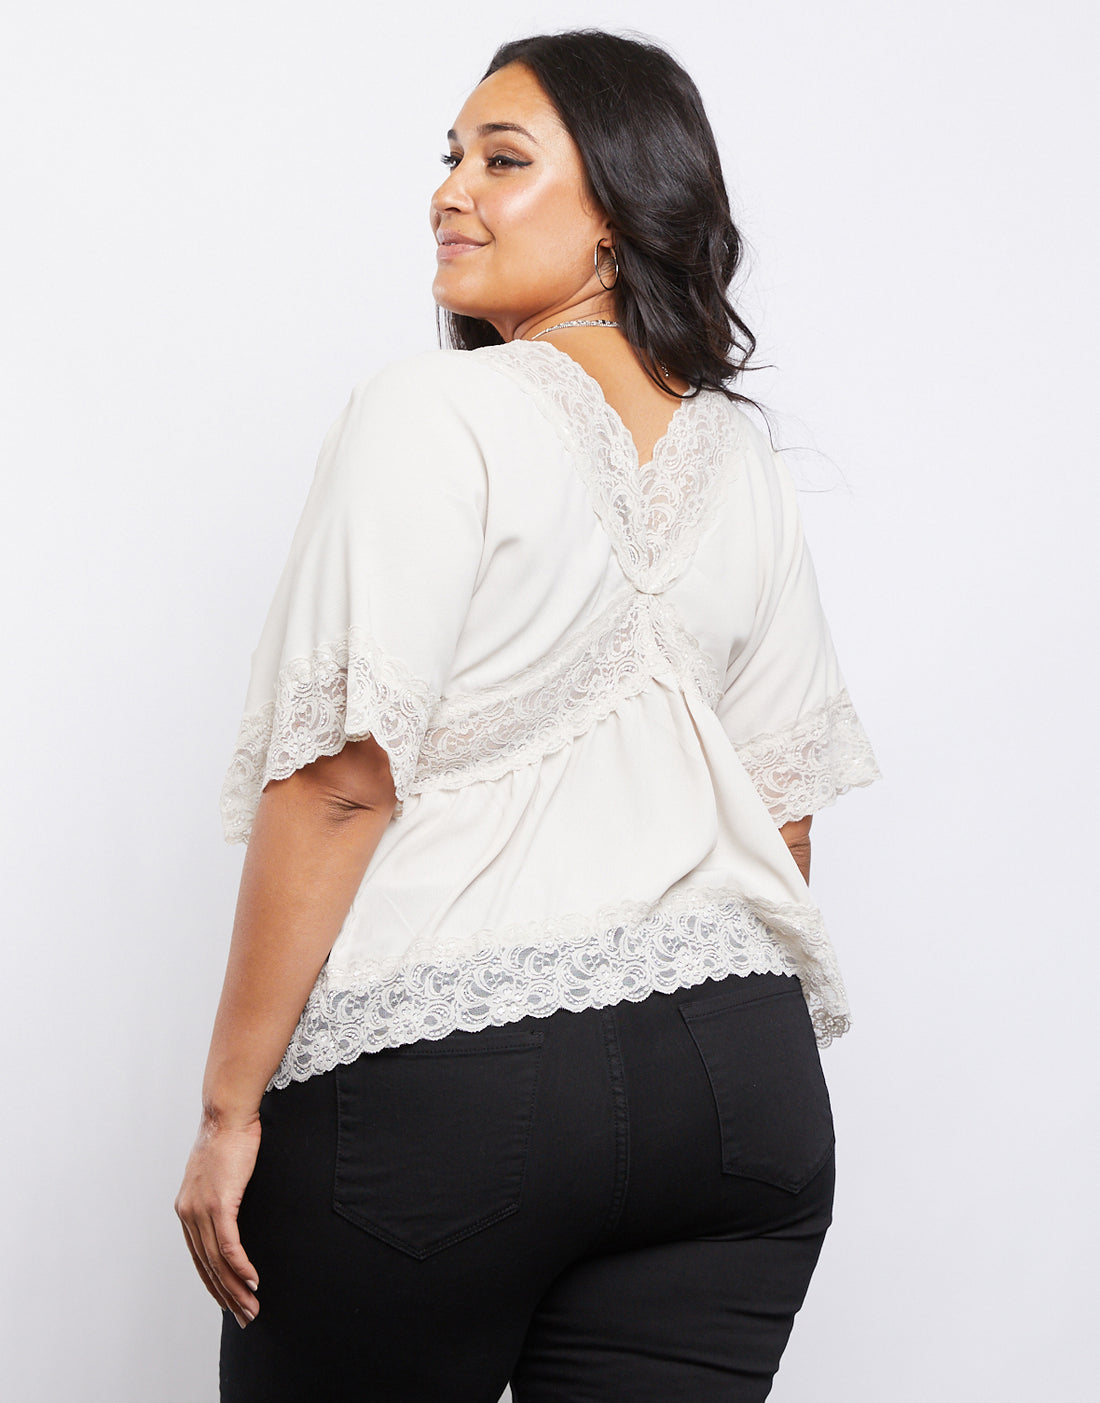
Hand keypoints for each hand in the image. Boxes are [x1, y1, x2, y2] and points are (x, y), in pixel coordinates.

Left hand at [175, 1112, 262, 1328]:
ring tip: (253, 1307)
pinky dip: (240, 1266)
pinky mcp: (218, 1203)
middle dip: (226, 1295)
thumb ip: (221, 1194)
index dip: (214, 1283)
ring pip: (217, 1261)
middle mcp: (188, 1213)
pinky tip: (252, 1281)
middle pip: (207, 1266)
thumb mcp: (220, 1173)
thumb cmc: (230, 1138)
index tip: (230, 1302)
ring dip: (236, 1288)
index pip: (199, 1257)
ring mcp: (201, 1209)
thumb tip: (232, 1206)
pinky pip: (228, 1244)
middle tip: (244, 1317)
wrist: (227, 1114)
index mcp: (186, 1209)